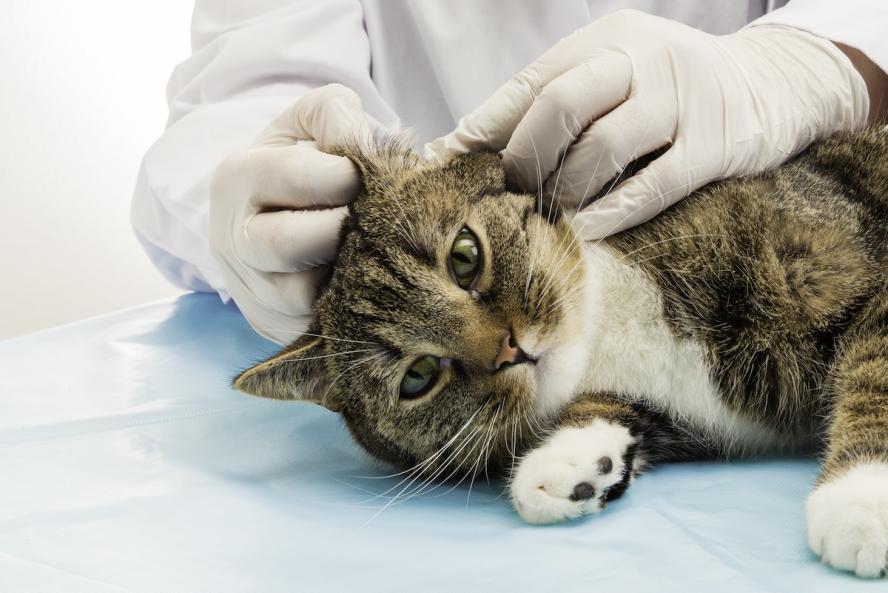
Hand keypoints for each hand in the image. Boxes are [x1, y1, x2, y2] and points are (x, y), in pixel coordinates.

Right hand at [210, 84, 370, 343]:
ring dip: (348, 275)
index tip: (368, 176)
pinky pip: (317, 326)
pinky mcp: (276, 328)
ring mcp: (252, 291)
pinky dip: (349, 308)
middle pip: (289, 244)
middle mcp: (234, 240)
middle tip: (373, 219)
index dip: (348, 174)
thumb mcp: (311, 122)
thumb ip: (335, 113)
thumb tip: (357, 142)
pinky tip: (366, 284)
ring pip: (303, 297)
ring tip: (372, 252)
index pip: (297, 175)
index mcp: (237, 179)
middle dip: (344, 230)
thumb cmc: (304, 162)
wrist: (277, 216)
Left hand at [425, 10, 868, 239]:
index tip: (450, 162)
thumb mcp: (615, 73)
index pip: (533, 81)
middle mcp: (643, 58)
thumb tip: (471, 147)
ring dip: (565, 191)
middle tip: (511, 195)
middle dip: (524, 158)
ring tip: (550, 215)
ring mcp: (683, 99)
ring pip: (602, 148)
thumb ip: (558, 100)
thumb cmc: (668, 90)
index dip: (487, 125)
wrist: (771, 84)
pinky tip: (586, 233)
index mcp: (607, 39)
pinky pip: (651, 186)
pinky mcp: (715, 145)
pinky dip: (611, 214)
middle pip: (561, 105)